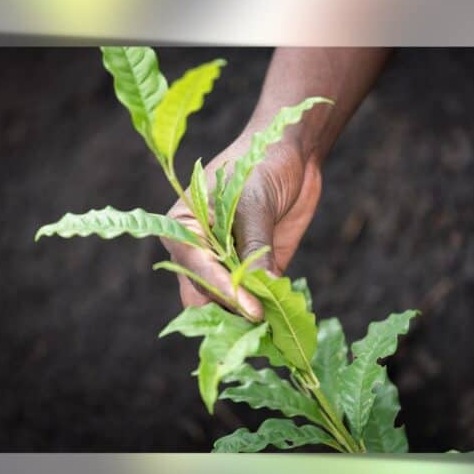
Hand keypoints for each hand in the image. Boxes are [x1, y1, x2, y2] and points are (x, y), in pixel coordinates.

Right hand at [160, 134, 322, 319]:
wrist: (290, 150)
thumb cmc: (261, 163)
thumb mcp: (255, 203)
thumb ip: (256, 246)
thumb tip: (263, 287)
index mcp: (184, 228)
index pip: (195, 268)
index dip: (221, 289)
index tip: (249, 307)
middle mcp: (199, 251)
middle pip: (203, 294)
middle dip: (229, 309)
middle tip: (259, 321)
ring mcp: (227, 263)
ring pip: (228, 303)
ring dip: (249, 314)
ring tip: (276, 322)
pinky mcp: (255, 270)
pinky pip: (256, 298)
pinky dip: (269, 307)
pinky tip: (286, 314)